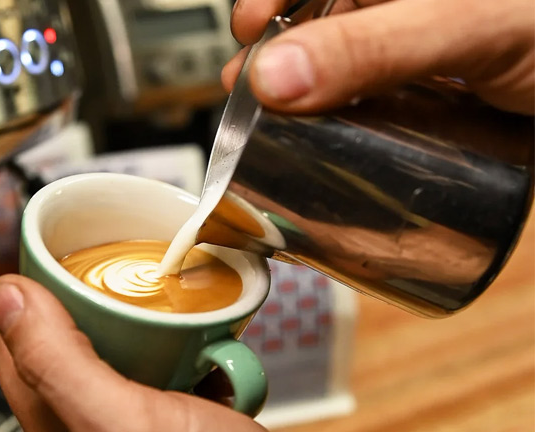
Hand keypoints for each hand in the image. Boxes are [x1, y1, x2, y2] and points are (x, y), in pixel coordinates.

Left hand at [0, 275, 347, 431]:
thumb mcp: (124, 424)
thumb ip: (58, 362)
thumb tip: (4, 298)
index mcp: (59, 430)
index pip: (18, 345)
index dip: (30, 295)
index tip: (58, 257)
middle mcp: (91, 428)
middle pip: (67, 340)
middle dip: (87, 298)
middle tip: (117, 266)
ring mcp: (137, 425)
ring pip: (120, 349)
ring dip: (138, 317)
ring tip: (160, 293)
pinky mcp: (180, 420)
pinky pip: (167, 365)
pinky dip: (182, 342)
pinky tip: (202, 335)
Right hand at [223, 0, 533, 114]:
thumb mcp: (471, 25)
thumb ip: (374, 45)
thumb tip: (274, 78)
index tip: (250, 30)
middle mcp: (412, 4)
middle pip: (326, 9)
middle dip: (280, 44)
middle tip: (254, 85)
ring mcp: (428, 39)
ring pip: (348, 51)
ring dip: (307, 84)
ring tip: (281, 117)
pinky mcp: (443, 81)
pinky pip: (380, 87)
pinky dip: (350, 110)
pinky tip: (335, 129)